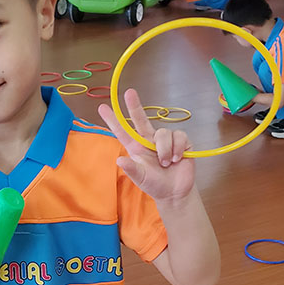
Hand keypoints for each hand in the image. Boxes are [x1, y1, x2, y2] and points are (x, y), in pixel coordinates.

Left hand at [98, 88, 195, 202]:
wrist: (175, 192)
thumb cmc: (155, 184)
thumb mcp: (141, 179)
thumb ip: (132, 169)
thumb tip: (120, 160)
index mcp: (136, 147)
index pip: (123, 131)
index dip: (113, 120)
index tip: (102, 108)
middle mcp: (149, 140)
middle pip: (141, 119)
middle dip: (135, 105)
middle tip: (129, 92)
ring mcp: (165, 140)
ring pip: (163, 133)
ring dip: (164, 150)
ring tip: (166, 163)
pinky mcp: (181, 141)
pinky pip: (179, 136)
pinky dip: (178, 149)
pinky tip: (177, 159)